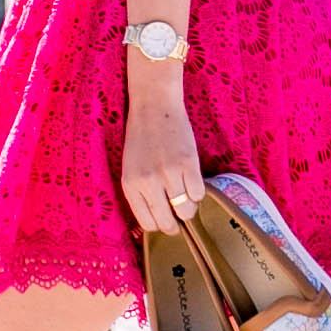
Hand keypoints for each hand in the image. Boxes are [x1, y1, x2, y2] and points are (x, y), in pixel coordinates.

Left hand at [116, 76, 203, 233]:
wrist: (154, 107)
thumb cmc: (141, 138)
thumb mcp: (130, 168)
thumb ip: (140, 193)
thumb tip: (158, 220)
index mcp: (130, 186)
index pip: (148, 224)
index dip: (160, 224)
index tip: (166, 217)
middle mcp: (147, 182)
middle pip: (168, 222)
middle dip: (176, 222)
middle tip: (179, 211)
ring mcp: (168, 173)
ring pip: (186, 210)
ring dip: (189, 207)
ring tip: (186, 194)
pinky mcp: (188, 163)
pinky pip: (199, 193)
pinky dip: (198, 191)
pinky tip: (192, 179)